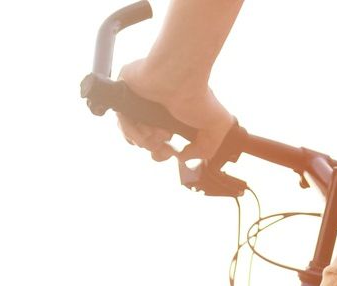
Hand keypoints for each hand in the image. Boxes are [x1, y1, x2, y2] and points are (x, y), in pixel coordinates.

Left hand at [116, 58, 236, 165]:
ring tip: (157, 132)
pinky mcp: (123, 92)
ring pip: (130, 133)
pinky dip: (131, 130)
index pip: (158, 143)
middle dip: (154, 148)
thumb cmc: (198, 95)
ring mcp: (137, 101)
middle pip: (143, 142)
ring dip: (144, 141)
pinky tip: (145, 129)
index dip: (162, 153)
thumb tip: (182, 157)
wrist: (180, 76)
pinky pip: (121, 120)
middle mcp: (153, 110)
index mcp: (171, 116)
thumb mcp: (216, 128)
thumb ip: (205, 150)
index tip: (171, 151)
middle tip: (164, 140)